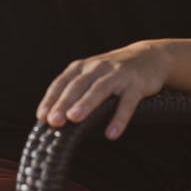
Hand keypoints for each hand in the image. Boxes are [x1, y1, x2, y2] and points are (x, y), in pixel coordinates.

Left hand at [36, 41, 169, 140]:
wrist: (149, 56)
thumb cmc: (113, 72)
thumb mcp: (92, 76)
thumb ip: (76, 92)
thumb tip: (55, 118)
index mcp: (83, 67)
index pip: (62, 82)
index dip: (51, 99)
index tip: (41, 116)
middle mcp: (98, 67)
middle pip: (77, 85)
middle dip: (64, 103)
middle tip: (54, 121)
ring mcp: (118, 74)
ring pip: (99, 89)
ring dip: (86, 104)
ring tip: (74, 119)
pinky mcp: (137, 84)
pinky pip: (127, 102)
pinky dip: (119, 118)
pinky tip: (111, 134)